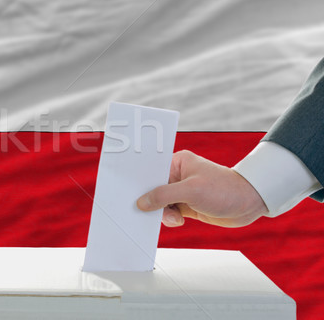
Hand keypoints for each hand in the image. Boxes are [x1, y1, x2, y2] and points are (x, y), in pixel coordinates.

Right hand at [136, 150, 267, 227]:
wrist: (249, 203)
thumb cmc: (226, 189)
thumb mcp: (191, 191)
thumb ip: (163, 196)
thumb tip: (143, 202)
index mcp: (176, 162)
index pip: (151, 172)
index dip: (141, 184)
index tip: (133, 196)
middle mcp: (177, 176)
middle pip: (153, 190)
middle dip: (152, 202)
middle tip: (153, 211)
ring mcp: (182, 191)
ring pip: (160, 204)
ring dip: (164, 213)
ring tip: (175, 217)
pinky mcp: (187, 205)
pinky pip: (169, 213)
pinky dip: (170, 219)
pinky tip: (179, 220)